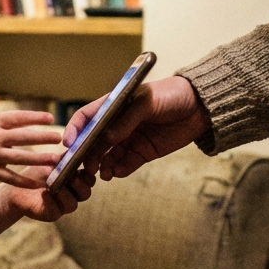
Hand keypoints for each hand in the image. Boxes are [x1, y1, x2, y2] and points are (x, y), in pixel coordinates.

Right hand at [0, 83, 62, 187]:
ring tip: (56, 160)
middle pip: (23, 137)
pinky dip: (25, 180)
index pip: (17, 118)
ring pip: (21, 158)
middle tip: (60, 137)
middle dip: (43, 137)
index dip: (34, 117)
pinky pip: (10, 177)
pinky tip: (38, 183)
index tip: (50, 118)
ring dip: (40, 159)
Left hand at [3, 165, 95, 220]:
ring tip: (57, 186)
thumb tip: (77, 146)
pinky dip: (51, 201)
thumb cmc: (36, 172)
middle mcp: (72, 194)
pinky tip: (44, 193)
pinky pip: (57, 211)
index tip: (83, 167)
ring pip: (73, 204)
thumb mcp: (51, 161)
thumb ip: (65, 157)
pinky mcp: (51, 214)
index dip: (88, 174)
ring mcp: (62, 206)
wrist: (16, 187)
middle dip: (80, 185)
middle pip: (85, 193)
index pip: (89, 180)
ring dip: (66, 194)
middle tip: (73, 177)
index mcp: (75, 181)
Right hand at [61, 75, 210, 179]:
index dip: (75, 129)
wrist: (200, 107)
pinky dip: (119, 170)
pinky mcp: (142, 152)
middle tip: (84, 166)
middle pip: (94, 141)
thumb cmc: (171, 94)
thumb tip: (108, 137)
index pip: (87, 117)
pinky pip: (126, 164)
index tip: (68, 143)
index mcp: (113, 105)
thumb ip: (127, 119)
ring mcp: (129, 139)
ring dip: (102, 165)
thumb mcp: (147, 101)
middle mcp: (117, 124)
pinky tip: (116, 173)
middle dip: (86, 154)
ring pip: (107, 155)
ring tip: (102, 174)